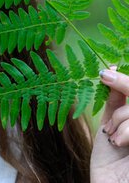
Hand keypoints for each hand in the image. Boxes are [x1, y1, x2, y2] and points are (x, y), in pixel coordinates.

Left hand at [91, 67, 128, 182]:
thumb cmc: (111, 162)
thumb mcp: (112, 126)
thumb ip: (117, 102)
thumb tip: (112, 70)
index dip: (127, 81)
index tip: (107, 72)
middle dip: (124, 94)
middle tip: (106, 90)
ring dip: (122, 119)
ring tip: (114, 137)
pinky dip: (127, 130)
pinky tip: (119, 143)